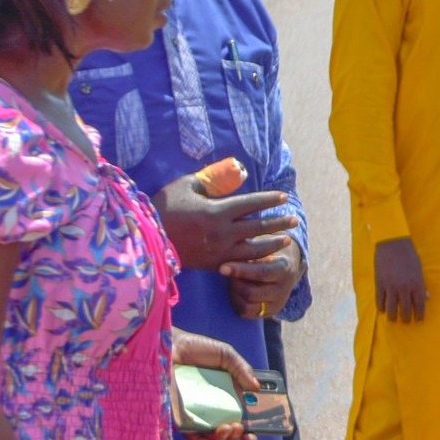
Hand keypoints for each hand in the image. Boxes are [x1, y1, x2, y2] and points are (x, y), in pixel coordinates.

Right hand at [153, 174, 296, 272]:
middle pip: (258, 227)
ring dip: (272, 244)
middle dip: (278, 223)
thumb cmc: (165, 207)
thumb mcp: (187, 186)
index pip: (251, 204)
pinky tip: (265, 258)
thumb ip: (212, 180)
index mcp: (216, 211)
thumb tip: (238, 175)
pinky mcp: (213, 264)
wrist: (146, 238)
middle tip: (293, 219)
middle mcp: (222, 232)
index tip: (283, 197)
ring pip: (254, 249)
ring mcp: (219, 251)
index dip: (269, 199)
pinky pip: (241, 263)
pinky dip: (256, 260)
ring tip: (286, 240)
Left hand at [171, 330, 257, 439]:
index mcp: (225, 396)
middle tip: (238, 427)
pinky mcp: (176, 414)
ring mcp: (193, 412)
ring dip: (222, 439)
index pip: (238, 418)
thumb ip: (242, 369)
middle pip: (226, 431)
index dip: (247, 430)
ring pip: (209, 436)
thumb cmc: (196, 348)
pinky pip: (188, 433)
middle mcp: (210, 407)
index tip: (253, 436)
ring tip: (227, 429)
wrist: (168, 345)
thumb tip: (256, 388)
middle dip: (235, 436)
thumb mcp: (225, 355)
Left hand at [223, 238, 302, 318]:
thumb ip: (250, 251)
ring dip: (234, 293)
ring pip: (248, 305)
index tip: (222, 267)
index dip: (240, 271)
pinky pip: (246, 313)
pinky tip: (234, 291)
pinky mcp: (269, 313)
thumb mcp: (265, 247)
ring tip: (231, 281)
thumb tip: (227, 251)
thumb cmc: (269, 253)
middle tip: (225, 272)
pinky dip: (236, 302)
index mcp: (284, 269)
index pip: (261, 273)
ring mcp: (277, 303)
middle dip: (234, 284)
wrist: (286, 269)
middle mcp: (284, 289)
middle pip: (252, 292)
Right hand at [374, 237, 427, 322]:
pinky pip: (380, 301)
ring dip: (393, 317)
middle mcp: (404, 288)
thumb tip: (427, 297)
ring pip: (391, 309)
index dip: (420, 315)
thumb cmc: (409, 255)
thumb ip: (422, 284)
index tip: (419, 321)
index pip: (420, 305)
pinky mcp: (380, 284)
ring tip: (393, 319)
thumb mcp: (419, 269)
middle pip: (405, 310)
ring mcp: (391, 287)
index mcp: (417, 284)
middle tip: (406, 321)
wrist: (392, 244)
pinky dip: (381, 307)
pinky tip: (383, 310)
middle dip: (406, 318)